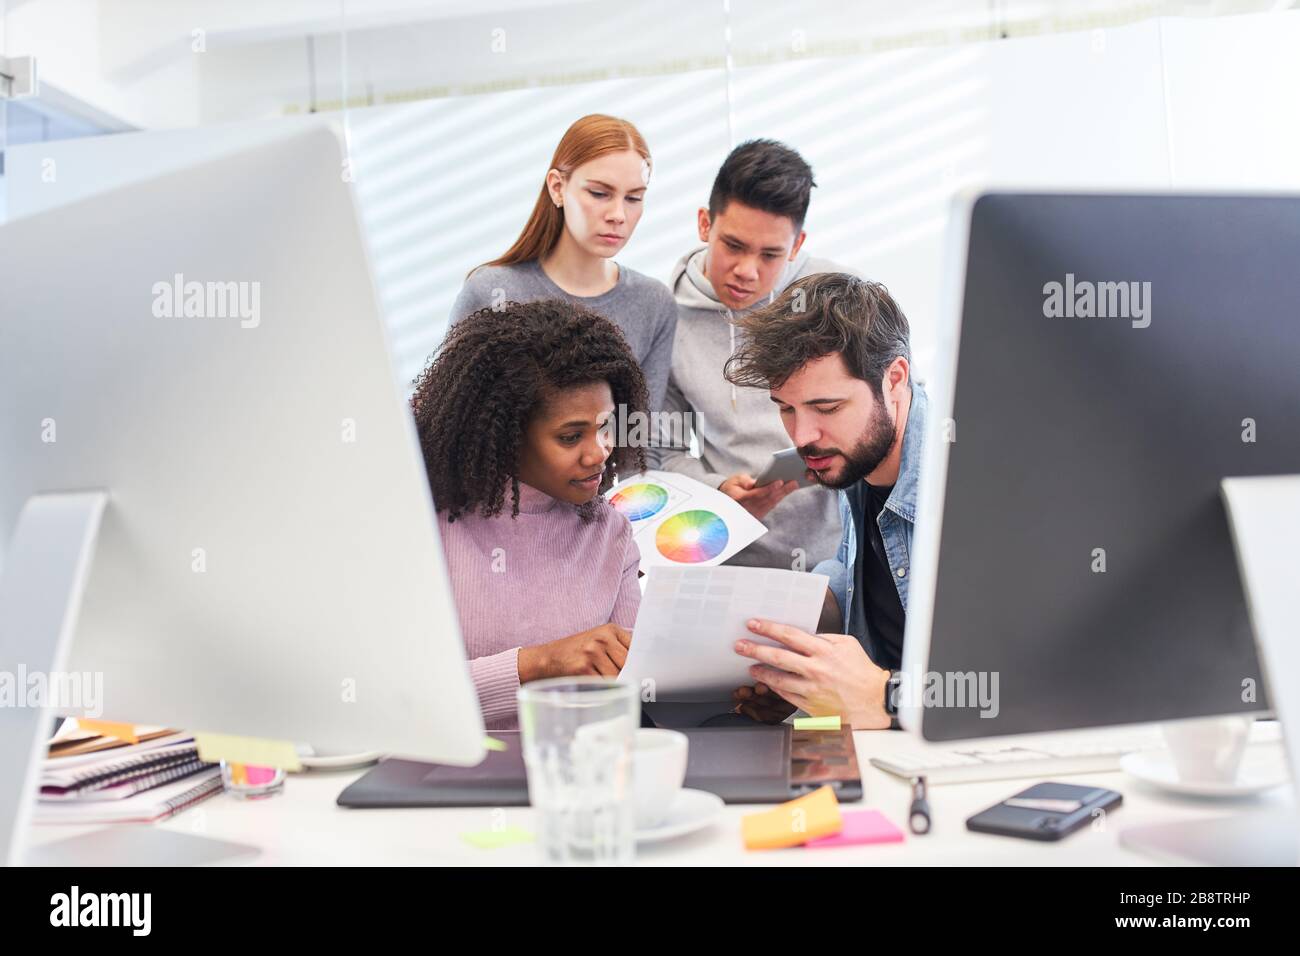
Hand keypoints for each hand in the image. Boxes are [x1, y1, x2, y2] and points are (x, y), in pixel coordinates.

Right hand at [518, 623, 631, 681]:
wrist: (549, 658)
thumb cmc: (578, 652)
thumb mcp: (599, 640)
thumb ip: (619, 648)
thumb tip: (643, 665)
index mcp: (610, 630)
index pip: (636, 647)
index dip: (639, 662)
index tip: (642, 671)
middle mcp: (602, 638)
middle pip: (628, 663)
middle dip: (628, 674)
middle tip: (626, 682)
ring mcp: (592, 652)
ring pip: (617, 675)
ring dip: (615, 683)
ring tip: (606, 682)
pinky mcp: (583, 668)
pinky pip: (604, 684)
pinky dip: (603, 689)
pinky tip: (596, 685)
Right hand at [719, 473, 798, 519]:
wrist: (726, 502)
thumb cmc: (731, 488)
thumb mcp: (735, 481)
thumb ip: (745, 481)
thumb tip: (755, 483)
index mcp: (740, 499)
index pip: (757, 494)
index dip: (769, 488)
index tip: (780, 482)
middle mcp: (748, 509)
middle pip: (768, 499)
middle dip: (782, 490)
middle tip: (794, 482)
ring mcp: (753, 514)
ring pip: (771, 503)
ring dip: (783, 494)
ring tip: (794, 485)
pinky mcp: (758, 516)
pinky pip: (771, 506)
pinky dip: (779, 498)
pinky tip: (788, 490)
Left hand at [733, 619, 892, 729]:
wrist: (874, 701)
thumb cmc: (862, 671)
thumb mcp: (846, 644)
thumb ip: (823, 638)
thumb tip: (803, 635)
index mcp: (824, 651)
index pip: (790, 635)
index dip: (769, 628)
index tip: (753, 624)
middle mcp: (815, 669)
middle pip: (777, 657)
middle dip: (755, 649)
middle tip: (740, 645)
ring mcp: (812, 689)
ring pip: (778, 679)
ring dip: (761, 671)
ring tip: (751, 666)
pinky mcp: (811, 705)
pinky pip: (786, 695)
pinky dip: (774, 687)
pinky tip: (767, 682)